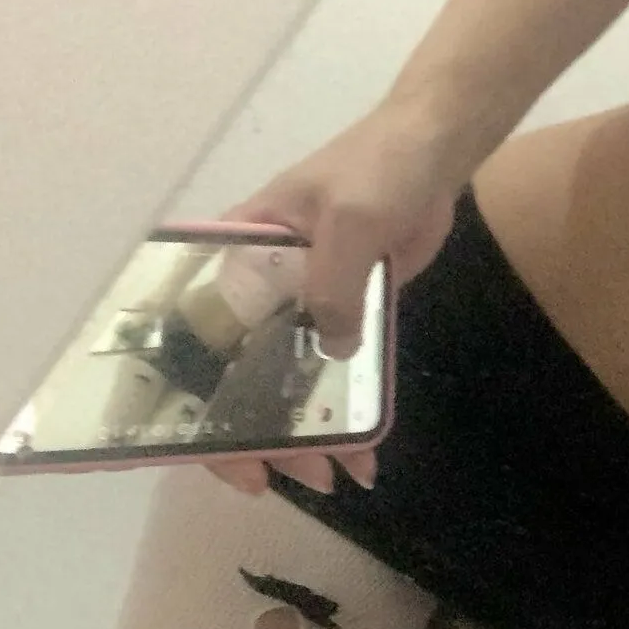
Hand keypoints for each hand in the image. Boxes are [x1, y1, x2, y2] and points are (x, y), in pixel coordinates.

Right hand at [206, 102, 460, 496]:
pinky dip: (344, 416)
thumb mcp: (349, 218)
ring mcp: (302, 305)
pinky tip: (363, 456)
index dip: (194, 399)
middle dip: (258, 436)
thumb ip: (334, 282)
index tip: (217, 446)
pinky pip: (336, 375)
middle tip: (294, 477)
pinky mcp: (347, 314)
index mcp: (235, 254)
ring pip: (287, 385)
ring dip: (305, 436)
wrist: (434, 150)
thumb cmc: (378, 168)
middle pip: (236, 375)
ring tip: (335, 477)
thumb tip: (332, 350)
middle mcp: (257, 287)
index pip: (195, 333)